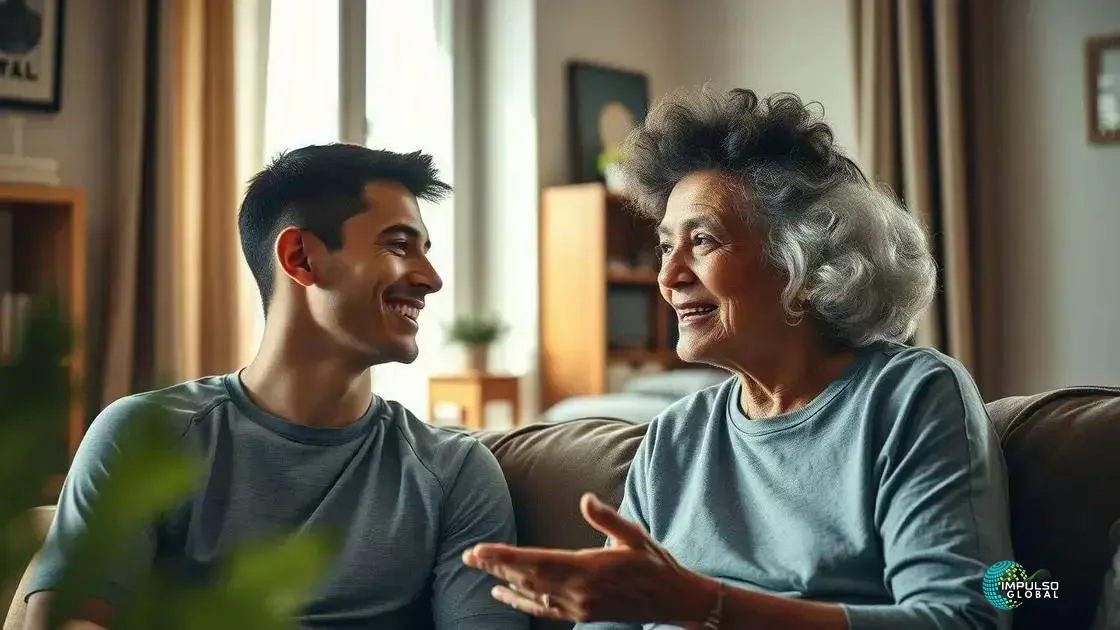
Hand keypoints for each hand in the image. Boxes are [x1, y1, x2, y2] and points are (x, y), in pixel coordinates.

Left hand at [461, 493, 717, 623]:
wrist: (673, 600)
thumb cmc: (654, 563)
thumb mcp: (634, 535)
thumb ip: (607, 518)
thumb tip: (585, 499)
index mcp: (589, 569)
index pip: (537, 562)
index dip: (506, 556)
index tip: (481, 550)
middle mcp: (579, 591)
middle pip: (527, 578)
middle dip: (496, 566)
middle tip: (467, 555)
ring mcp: (579, 606)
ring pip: (531, 594)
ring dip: (504, 580)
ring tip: (479, 568)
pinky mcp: (581, 614)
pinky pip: (543, 610)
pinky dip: (520, 602)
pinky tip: (502, 594)